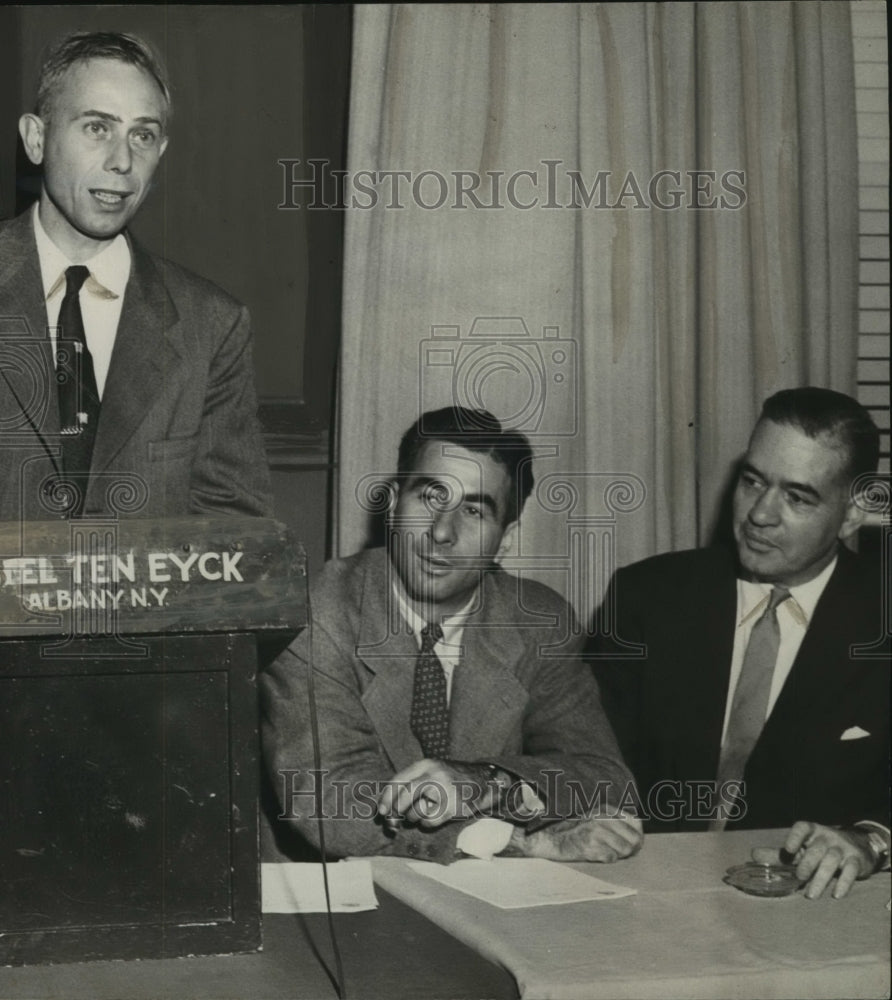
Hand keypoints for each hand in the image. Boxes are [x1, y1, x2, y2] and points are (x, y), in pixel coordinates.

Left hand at [376, 759, 498, 829]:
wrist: (480, 782)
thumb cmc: (449, 779)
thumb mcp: (430, 772)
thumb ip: (410, 784)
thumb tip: (388, 808)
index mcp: (426, 765)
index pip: (399, 780)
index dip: (387, 797)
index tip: (381, 811)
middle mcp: (435, 775)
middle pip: (406, 794)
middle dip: (397, 809)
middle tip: (395, 818)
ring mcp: (445, 791)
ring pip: (417, 811)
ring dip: (413, 818)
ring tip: (422, 813)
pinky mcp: (453, 807)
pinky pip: (429, 821)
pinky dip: (426, 823)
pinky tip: (432, 817)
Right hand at [508, 814, 642, 862]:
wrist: (546, 835)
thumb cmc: (569, 829)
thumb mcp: (592, 817)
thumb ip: (611, 822)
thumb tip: (637, 837)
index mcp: (605, 809)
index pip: (636, 822)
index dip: (636, 835)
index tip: (631, 843)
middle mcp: (602, 818)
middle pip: (634, 839)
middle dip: (631, 849)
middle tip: (621, 854)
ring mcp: (596, 831)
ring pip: (625, 850)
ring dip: (618, 855)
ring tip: (605, 853)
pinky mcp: (589, 845)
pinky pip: (611, 858)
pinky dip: (605, 860)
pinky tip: (595, 855)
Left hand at [751, 821, 874, 898]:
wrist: (857, 846)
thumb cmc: (820, 849)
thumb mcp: (800, 849)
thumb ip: (778, 854)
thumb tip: (753, 855)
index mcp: (811, 831)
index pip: (802, 828)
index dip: (795, 837)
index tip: (788, 850)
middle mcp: (827, 837)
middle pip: (816, 848)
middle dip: (807, 863)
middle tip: (799, 877)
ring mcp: (842, 848)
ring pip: (832, 860)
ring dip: (821, 878)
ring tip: (811, 895)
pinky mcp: (856, 861)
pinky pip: (851, 870)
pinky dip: (844, 883)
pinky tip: (836, 895)